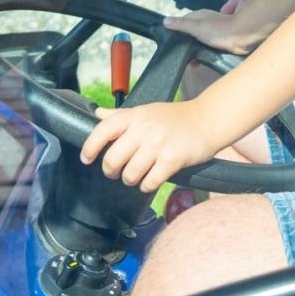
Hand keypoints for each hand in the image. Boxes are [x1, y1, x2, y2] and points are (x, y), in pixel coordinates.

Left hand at [80, 101, 220, 192]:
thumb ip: (120, 115)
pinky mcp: (172, 159)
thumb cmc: (175, 117)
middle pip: (113, 159)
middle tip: (117, 172)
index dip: (90, 147)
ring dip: (131, 180)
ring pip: (129, 175)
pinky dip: (147, 185)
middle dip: (111, 171)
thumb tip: (95, 114)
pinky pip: (149, 182)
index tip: (87, 159)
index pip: (103, 130)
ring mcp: (158, 145)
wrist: (207, 120)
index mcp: (135, 116)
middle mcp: (144, 129)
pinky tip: (151, 180)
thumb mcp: (146, 110)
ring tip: (138, 175)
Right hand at [164, 7, 254, 54]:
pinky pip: (207, 46)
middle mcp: (206, 21)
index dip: (176, 29)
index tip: (170, 39)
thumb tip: (165, 20)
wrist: (241, 38)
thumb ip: (181, 24)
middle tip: (181, 53)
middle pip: (190, 31)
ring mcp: (214, 30)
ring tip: (191, 60)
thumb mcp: (196, 27)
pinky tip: (201, 60)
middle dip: (185, 42)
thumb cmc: (221, 30)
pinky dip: (203, 52)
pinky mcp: (220, 39)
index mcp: (199, 15)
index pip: (182, 20)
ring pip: (199, 39)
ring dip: (194, 49)